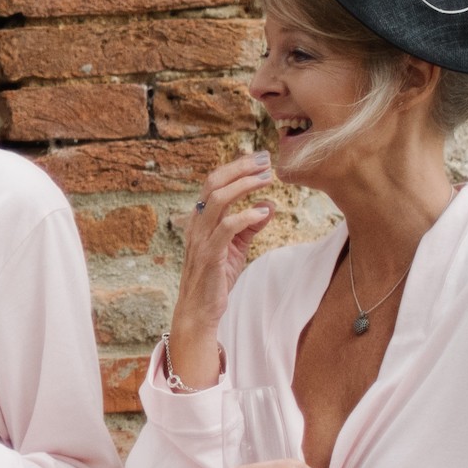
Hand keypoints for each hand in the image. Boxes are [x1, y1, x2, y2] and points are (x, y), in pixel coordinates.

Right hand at [166, 154, 275, 379]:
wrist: (199, 309)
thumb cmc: (216, 278)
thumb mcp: (237, 247)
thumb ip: (251, 225)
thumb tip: (270, 204)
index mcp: (200, 219)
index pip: (214, 182)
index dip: (235, 167)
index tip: (259, 158)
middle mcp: (197, 223)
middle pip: (214, 183)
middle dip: (240, 168)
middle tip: (265, 160)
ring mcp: (201, 238)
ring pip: (219, 199)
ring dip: (245, 186)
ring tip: (267, 180)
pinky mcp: (210, 254)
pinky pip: (227, 227)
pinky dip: (246, 216)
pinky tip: (263, 213)